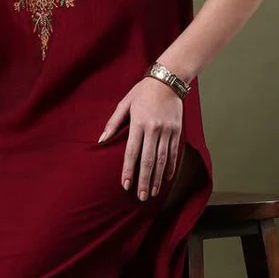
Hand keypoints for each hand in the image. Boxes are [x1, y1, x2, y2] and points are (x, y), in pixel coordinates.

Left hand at [98, 76, 182, 198]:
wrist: (168, 80)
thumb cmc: (142, 92)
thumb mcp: (124, 103)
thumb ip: (113, 123)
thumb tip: (101, 140)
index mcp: (139, 124)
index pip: (132, 152)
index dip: (128, 170)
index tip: (126, 185)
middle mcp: (154, 129)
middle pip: (148, 160)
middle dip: (144, 180)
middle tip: (141, 197)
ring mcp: (167, 131)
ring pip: (162, 159)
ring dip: (157, 178)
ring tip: (152, 192)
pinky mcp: (177, 131)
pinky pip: (174, 152)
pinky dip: (171, 167)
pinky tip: (166, 179)